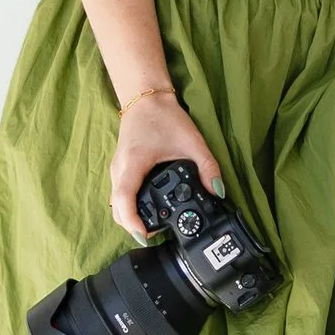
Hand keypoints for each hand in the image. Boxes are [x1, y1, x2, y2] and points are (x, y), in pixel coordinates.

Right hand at [109, 85, 222, 237]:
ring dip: (130, 218)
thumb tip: (218, 192)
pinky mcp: (118, 170)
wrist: (146, 99)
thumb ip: (208, 167)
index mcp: (134, 162)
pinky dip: (128, 207)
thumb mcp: (192, 141)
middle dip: (132, 226)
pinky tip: (148, 209)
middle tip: (156, 234)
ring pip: (115, 204)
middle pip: (117, 208)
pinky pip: (118, 195)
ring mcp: (116, 170)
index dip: (132, 221)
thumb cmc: (164, 117)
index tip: (144, 234)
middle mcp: (120, 169)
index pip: (124, 198)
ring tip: (154, 225)